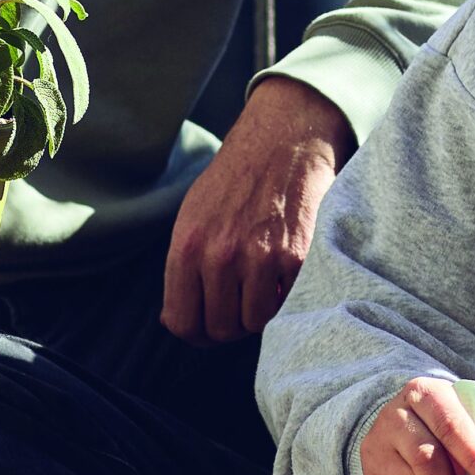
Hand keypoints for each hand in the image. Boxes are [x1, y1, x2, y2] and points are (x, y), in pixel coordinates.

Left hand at [162, 74, 355, 344]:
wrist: (283, 142)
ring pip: (254, 323)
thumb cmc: (235, 181)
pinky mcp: (296, 259)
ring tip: (262, 288)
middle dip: (229, 324)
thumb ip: (183, 267)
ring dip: (259, 313)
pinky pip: (286, 305)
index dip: (196, 333)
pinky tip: (283, 275)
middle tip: (239, 305)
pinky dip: (285, 298)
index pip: (182, 322)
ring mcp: (259, 259)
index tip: (208, 325)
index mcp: (187, 246)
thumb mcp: (192, 217)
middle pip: (220, 329)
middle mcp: (219, 256)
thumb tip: (178, 319)